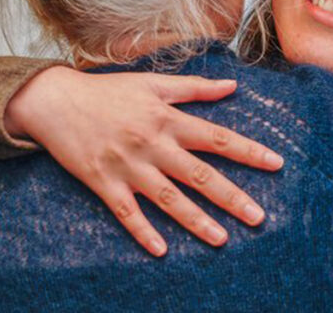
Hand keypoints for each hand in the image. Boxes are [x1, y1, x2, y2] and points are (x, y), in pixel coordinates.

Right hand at [5, 67, 284, 256]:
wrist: (55, 100)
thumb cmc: (107, 90)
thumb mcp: (153, 83)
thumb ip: (195, 87)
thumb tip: (233, 86)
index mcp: (168, 119)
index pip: (217, 138)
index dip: (248, 151)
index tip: (276, 164)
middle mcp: (152, 144)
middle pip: (199, 175)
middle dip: (231, 197)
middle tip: (259, 218)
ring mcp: (128, 166)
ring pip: (168, 199)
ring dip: (196, 221)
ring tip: (223, 239)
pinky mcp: (103, 182)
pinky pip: (126, 213)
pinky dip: (143, 231)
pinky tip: (161, 250)